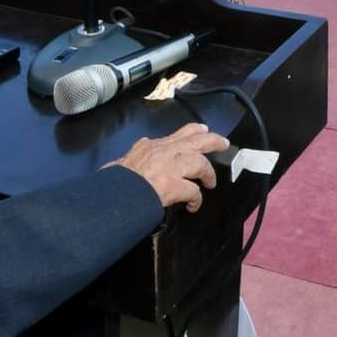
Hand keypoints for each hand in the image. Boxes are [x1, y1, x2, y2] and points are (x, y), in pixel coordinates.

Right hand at [111, 122, 228, 212]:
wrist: (113, 195)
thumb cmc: (114, 182)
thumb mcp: (121, 163)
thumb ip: (131, 159)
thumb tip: (125, 161)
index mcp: (149, 146)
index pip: (175, 135)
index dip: (192, 131)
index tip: (202, 130)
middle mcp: (163, 151)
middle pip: (195, 140)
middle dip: (212, 140)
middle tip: (223, 143)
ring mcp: (171, 166)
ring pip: (200, 163)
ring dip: (208, 174)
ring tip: (211, 183)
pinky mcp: (174, 184)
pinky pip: (194, 191)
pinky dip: (196, 199)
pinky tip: (194, 206)